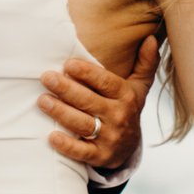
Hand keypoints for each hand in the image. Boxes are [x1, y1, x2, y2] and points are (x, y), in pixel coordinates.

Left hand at [40, 32, 157, 173]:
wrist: (128, 147)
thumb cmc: (126, 108)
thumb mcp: (139, 86)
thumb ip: (145, 62)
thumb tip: (150, 37)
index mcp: (126, 97)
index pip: (106, 83)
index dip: (88, 73)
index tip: (68, 64)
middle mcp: (119, 117)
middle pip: (89, 101)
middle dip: (66, 89)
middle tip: (46, 78)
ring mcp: (109, 138)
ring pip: (82, 124)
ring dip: (61, 112)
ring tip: (42, 101)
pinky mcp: (99, 156)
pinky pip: (81, 152)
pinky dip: (66, 145)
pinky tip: (51, 136)